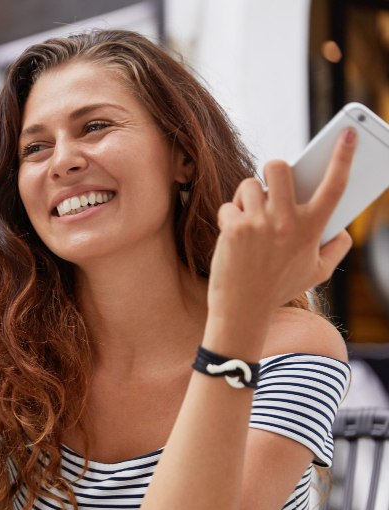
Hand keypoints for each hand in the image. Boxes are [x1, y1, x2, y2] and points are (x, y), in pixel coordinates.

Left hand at [209, 129, 355, 325]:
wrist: (243, 309)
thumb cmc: (279, 289)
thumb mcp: (317, 272)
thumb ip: (336, 248)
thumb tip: (343, 228)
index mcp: (313, 228)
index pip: (334, 185)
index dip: (343, 157)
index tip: (347, 135)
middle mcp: (287, 221)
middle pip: (278, 167)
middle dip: (272, 171)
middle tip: (269, 186)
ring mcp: (259, 223)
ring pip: (249, 185)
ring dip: (247, 198)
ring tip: (250, 219)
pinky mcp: (234, 228)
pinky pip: (228, 206)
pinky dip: (229, 217)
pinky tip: (233, 236)